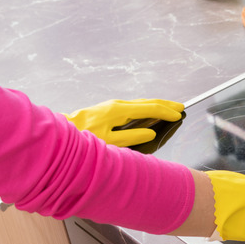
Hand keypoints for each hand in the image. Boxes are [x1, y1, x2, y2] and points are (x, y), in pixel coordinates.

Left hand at [64, 99, 183, 146]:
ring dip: (157, 105)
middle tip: (181, 107)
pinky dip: (147, 107)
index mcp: (119, 111)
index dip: (165, 112)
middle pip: (147, 102)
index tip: (178, 114)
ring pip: (141, 103)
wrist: (63, 132)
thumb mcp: (110, 142)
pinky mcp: (110, 109)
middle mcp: (117, 104)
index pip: (149, 109)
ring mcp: (113, 105)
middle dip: (165, 104)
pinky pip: (134, 106)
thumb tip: (150, 133)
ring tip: (170, 108)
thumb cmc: (84, 139)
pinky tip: (150, 111)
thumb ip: (132, 137)